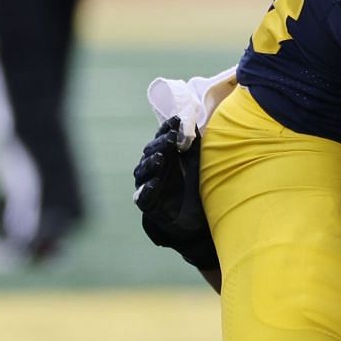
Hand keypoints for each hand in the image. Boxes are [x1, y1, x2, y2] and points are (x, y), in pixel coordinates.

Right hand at [133, 116, 218, 273]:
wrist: (195, 221)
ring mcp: (147, 185)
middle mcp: (152, 169)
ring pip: (144, 171)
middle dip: (161, 144)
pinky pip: (143, 196)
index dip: (167, 129)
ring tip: (161, 157)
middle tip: (172, 137)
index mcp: (164, 156)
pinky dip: (148, 189)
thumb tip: (194, 122)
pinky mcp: (147, 204)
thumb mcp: (197, 164)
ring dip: (152, 163)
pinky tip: (154, 183)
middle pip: (151, 152)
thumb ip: (194, 146)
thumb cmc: (194, 187)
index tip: (177, 120)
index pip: (162, 139)